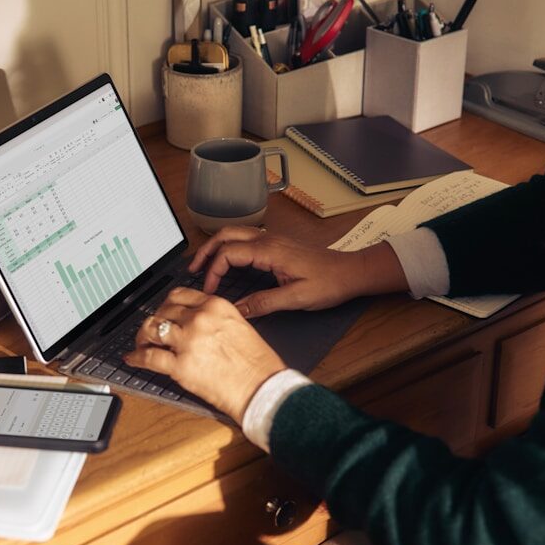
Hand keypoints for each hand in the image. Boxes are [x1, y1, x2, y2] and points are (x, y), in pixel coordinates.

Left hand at [124, 287, 285, 422]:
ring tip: (141, 344)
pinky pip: (148, 358)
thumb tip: (196, 323)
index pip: (179, 296)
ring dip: (142, 337)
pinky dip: (136, 358)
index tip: (163, 312)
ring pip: (151, 329)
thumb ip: (216, 320)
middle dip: (154, 321)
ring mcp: (188, 341)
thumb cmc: (258, 364)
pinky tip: (133, 359)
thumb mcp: (240, 326)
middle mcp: (200, 319)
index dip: (166, 305)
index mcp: (216, 306)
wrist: (263, 388)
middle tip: (151, 331)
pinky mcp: (180, 366)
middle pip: (162, 311)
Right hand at [189, 227, 406, 318]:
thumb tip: (237, 310)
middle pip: (226, 235)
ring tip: (204, 265)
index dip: (213, 271)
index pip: (228, 253)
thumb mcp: (296, 299)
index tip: (210, 291)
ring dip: (216, 246)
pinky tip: (227, 262)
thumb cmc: (329, 283)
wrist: (351, 272)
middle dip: (205, 251)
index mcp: (270, 251)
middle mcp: (269, 241)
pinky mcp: (277, 245)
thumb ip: (264, 303)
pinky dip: (229, 247)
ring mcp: (273, 240)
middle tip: (193, 270)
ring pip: (235, 234)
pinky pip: (245, 239)